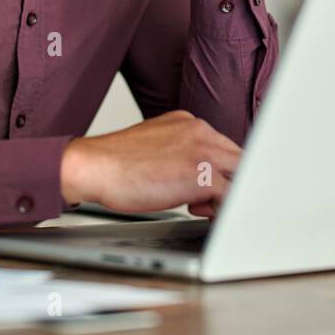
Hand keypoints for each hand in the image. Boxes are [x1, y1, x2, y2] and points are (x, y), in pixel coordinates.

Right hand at [60, 110, 240, 217]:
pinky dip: (222, 207)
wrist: (94, 166)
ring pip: (240, 175)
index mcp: (190, 123)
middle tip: (203, 200)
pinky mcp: (201, 174)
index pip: (224, 146)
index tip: (207, 186)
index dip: (220, 169)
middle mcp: (201, 131)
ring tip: (198, 206)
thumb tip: (195, 177)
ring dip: (226, 195)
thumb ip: (181, 152)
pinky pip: (231, 194)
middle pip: (239, 158)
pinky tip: (199, 212)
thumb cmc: (118, 163)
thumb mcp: (157, 145)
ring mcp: (203, 151)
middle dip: (229, 182)